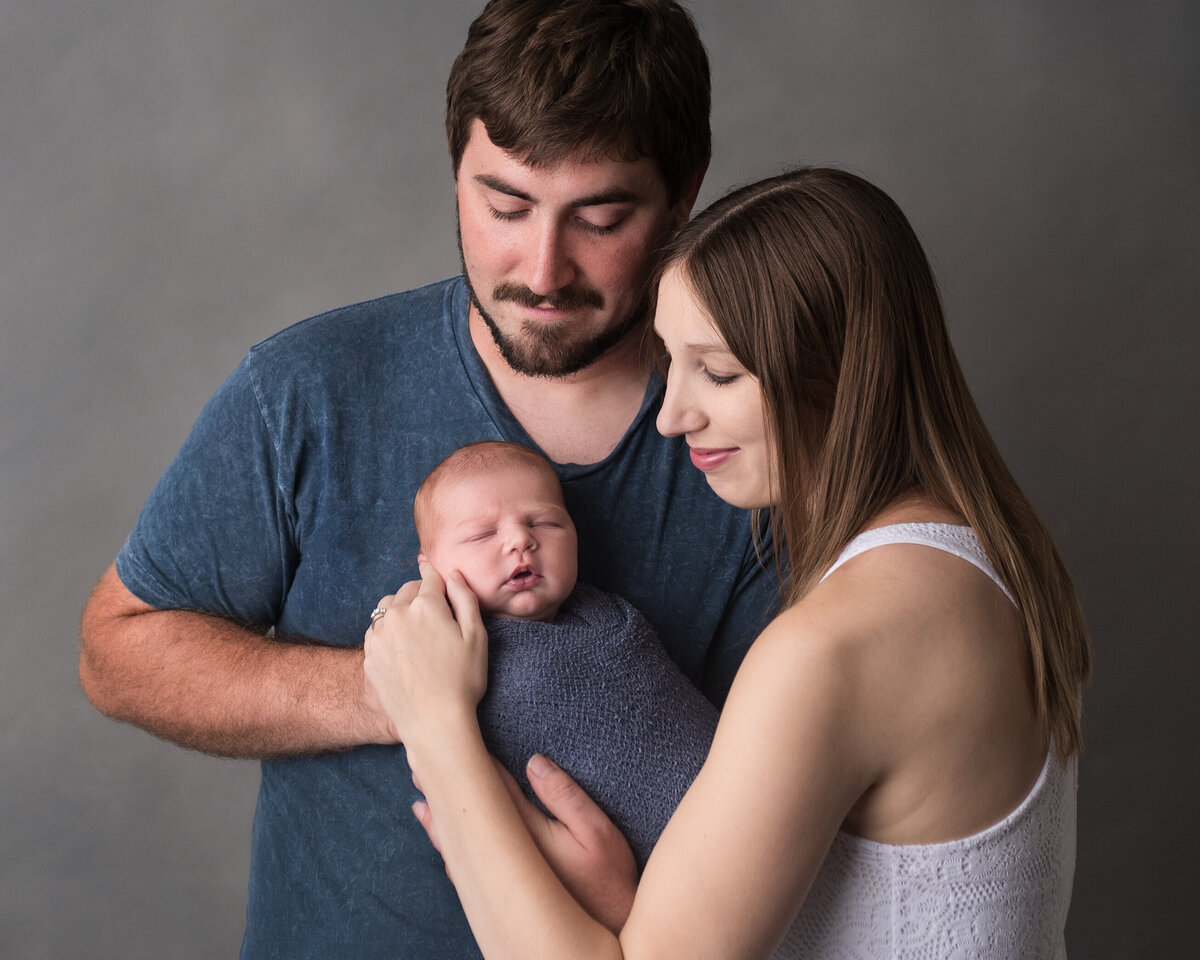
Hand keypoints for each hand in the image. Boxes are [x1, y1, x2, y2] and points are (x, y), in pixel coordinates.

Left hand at [362, 564, 487, 748]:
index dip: (438, 579)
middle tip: (435, 616)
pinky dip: (388, 632)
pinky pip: (376, 631)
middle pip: (407, 589)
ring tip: (416, 631)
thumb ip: (465, 598)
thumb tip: (453, 574)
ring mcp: (379, 635)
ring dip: (400, 610)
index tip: (440, 583)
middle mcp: (397, 613)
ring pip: (387, 607)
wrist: (433, 722)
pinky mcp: (369, 655)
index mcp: (426, 605)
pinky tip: (403, 650)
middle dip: (420, 595)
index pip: (430, 577)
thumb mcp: (477, 636)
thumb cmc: (462, 681)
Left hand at [413, 754, 637, 932]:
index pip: (490, 788)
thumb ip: (565, 796)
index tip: (450, 739)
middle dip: (443, 789)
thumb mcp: (599, 833)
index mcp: (525, 832)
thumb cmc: (610, 881)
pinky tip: (442, 843)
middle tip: (416, 765)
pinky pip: (465, 870)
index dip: (471, 762)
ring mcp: (500, 880)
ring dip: (440, 820)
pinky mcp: (502, 896)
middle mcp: (503, 856)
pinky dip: (450, 849)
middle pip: (466, 814)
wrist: (611, 935)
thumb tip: (533, 763)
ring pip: (461, 843)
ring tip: (420, 802)